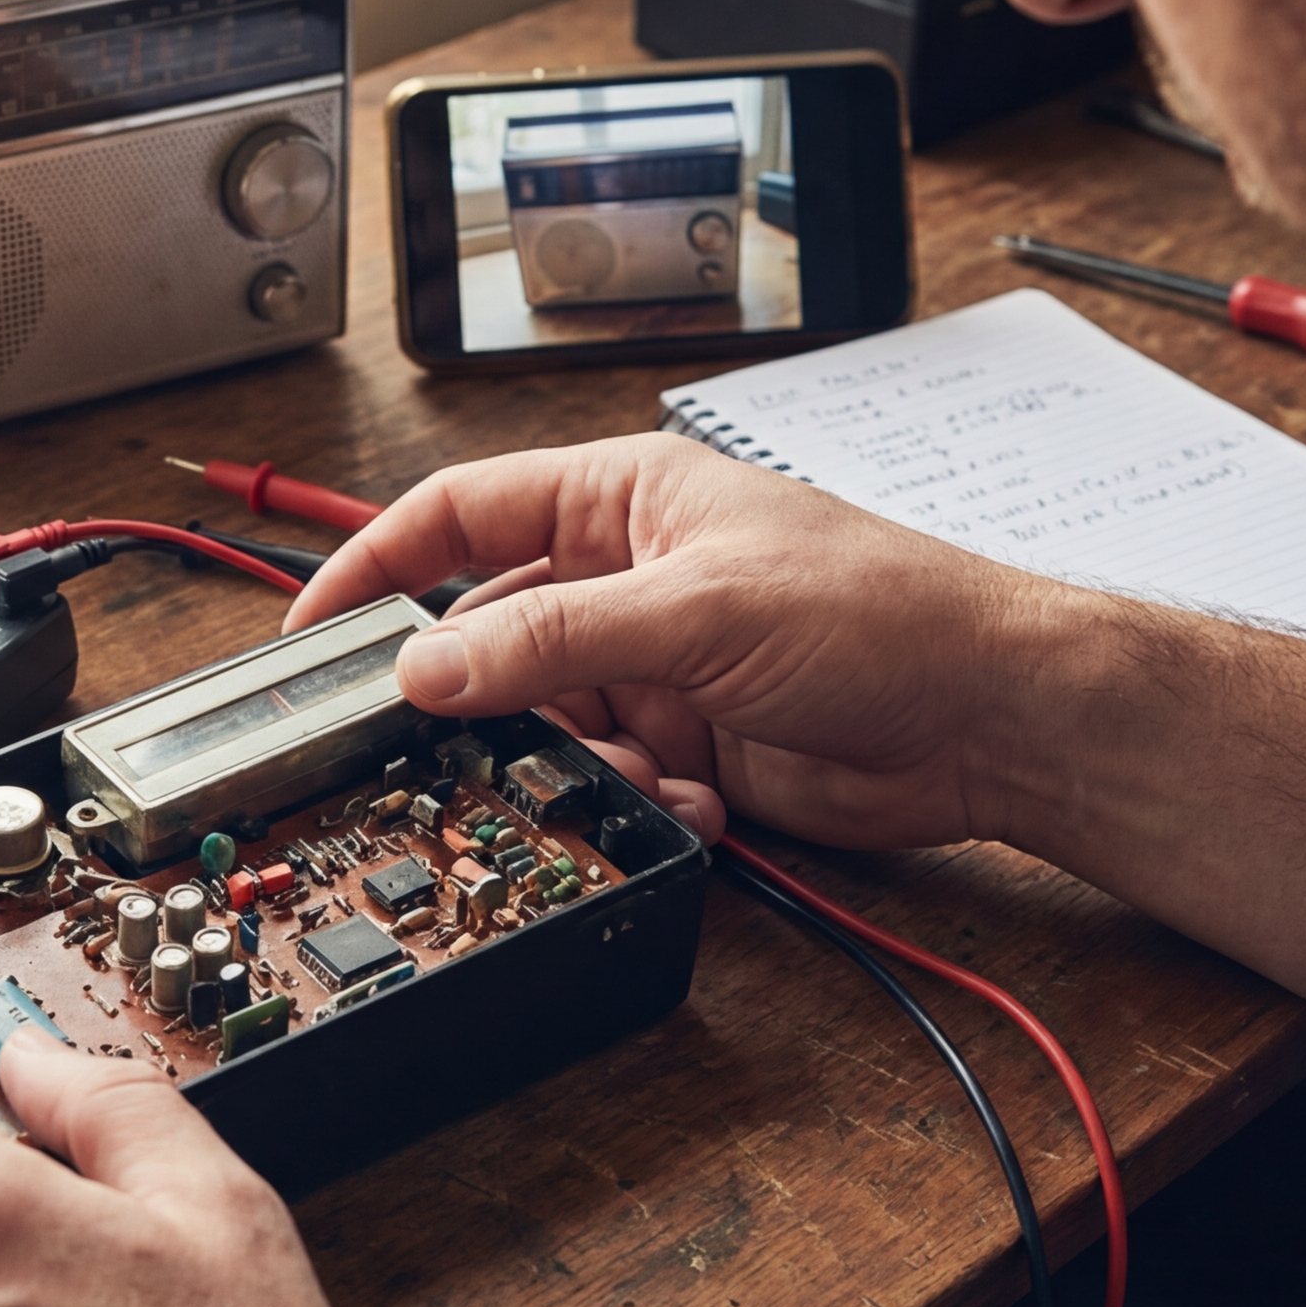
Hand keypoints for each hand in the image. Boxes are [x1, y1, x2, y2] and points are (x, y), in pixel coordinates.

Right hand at [285, 434, 1077, 851]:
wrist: (994, 717)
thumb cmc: (884, 612)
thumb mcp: (697, 610)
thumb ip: (550, 638)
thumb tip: (426, 667)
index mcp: (621, 502)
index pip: (458, 516)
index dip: (375, 566)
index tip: (311, 628)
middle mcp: (626, 581)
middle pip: (490, 637)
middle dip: (473, 698)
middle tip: (436, 746)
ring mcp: (654, 668)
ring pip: (544, 724)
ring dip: (567, 763)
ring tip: (626, 774)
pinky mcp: (686, 747)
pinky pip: (608, 781)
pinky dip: (632, 804)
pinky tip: (692, 802)